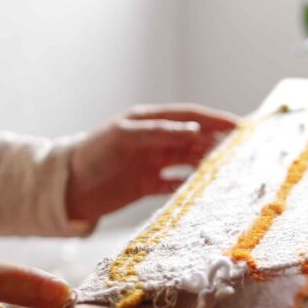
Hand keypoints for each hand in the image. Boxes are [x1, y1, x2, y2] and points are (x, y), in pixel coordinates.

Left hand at [65, 104, 237, 222]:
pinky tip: (205, 190)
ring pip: (187, 161)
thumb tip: (195, 130)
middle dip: (216, 142)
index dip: (214, 120)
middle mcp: (153, 140)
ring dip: (206, 163)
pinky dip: (190, 186)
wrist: (66, 188)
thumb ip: (159, 132)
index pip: (189, 117)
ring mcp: (151, 163)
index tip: (238, 126)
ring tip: (227, 170)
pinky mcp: (146, 185)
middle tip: (241, 151)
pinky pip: (175, 184)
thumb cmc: (91, 155)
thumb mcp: (124, 137)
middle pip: (193, 139)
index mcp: (148, 121)